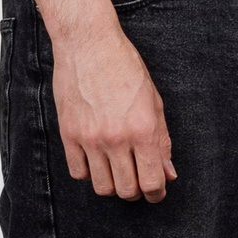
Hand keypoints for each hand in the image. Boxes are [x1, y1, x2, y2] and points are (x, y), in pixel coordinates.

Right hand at [53, 24, 176, 201]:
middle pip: (127, 190)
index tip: (156, 191)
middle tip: (137, 180)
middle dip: (136, 191)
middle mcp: (117, 138)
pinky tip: (96, 160)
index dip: (157, 193)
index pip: (152, 181)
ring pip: (102, 187)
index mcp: (143, 130)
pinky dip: (89, 173)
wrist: (89, 44)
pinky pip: (78, 173)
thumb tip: (168, 173)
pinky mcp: (69, 134)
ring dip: (112, 184)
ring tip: (116, 171)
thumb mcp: (154, 101)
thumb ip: (162, 141)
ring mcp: (90, 138)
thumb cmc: (125, 67)